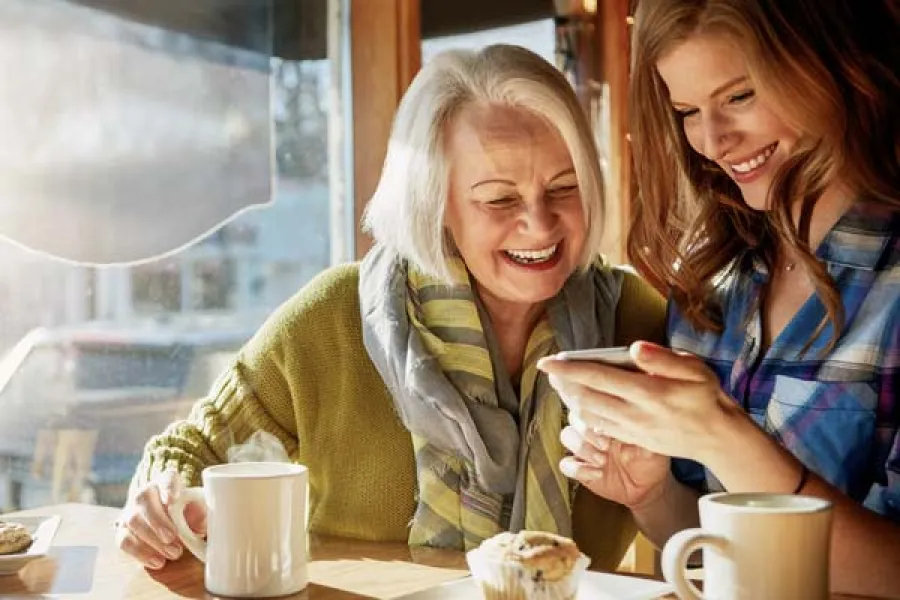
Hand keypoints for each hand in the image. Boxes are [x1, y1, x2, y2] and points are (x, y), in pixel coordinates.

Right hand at [115, 470, 205, 569]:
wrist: (173, 527)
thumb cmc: (189, 515)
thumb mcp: (200, 511)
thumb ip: (201, 513)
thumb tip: (200, 520)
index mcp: (167, 481)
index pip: (166, 477)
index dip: (168, 487)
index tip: (172, 499)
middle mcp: (146, 492)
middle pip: (143, 499)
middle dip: (157, 521)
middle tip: (172, 538)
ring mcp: (131, 510)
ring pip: (132, 520)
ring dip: (152, 539)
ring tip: (173, 553)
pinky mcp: (123, 530)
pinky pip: (124, 540)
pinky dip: (140, 553)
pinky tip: (158, 562)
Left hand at [539, 341, 739, 462]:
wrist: (718, 438)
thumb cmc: (706, 396)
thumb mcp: (694, 369)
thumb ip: (663, 358)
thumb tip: (634, 348)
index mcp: (648, 392)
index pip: (597, 377)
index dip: (569, 369)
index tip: (547, 362)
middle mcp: (635, 414)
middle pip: (586, 398)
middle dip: (563, 384)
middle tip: (550, 370)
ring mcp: (632, 430)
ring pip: (590, 415)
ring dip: (571, 400)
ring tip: (561, 385)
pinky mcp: (633, 440)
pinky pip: (600, 428)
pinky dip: (585, 415)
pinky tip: (581, 404)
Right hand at [559, 420, 669, 509]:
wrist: (646, 488)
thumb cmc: (650, 461)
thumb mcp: (652, 445)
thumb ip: (642, 434)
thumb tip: (636, 421)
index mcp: (608, 419)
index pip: (591, 404)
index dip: (595, 413)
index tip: (609, 426)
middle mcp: (593, 430)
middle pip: (574, 417)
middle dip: (586, 430)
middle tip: (606, 445)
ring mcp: (584, 449)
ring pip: (566, 436)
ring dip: (582, 447)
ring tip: (602, 461)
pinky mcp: (580, 468)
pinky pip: (565, 464)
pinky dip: (578, 469)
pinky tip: (598, 474)